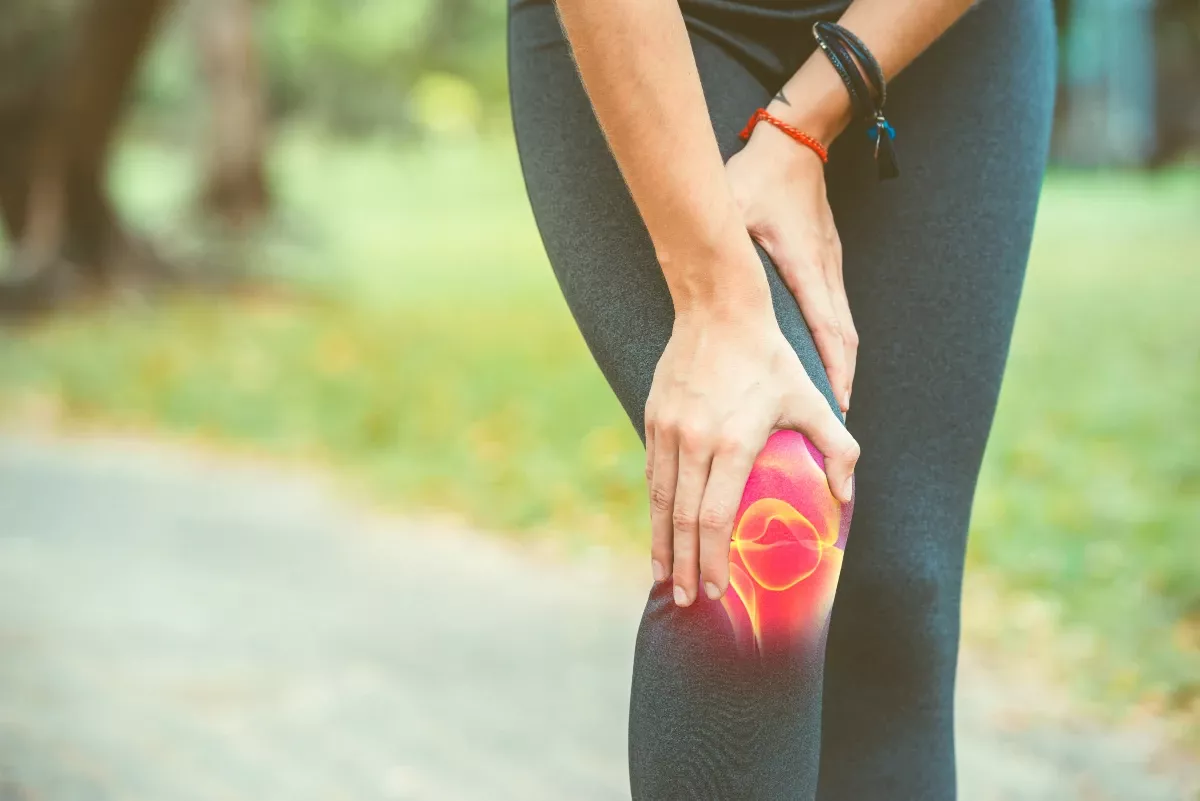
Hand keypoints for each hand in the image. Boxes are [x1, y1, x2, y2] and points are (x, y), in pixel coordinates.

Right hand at [645, 301, 858, 606]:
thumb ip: (837, 449)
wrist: (717, 309)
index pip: (713, 517)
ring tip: (664, 578)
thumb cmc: (770, 357)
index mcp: (732, 442)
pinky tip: (658, 531)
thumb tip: (847, 498)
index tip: (717, 590)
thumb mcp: (812, 399)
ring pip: (659, 501)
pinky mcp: (653, 418)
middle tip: (686, 602)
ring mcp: (668, 430)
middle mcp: (693, 441)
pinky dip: (654, 510)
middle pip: (681, 519)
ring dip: (661, 544)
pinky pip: (652, 474)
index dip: (712, 559)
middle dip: (683, 566)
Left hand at [726, 121, 856, 412]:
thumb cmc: (759, 176)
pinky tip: (823, 362)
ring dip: (840, 364)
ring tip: (832, 402)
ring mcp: (830, 265)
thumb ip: (721, 240)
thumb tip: (693, 265)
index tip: (837, 404)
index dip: (833, 369)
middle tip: (836, 417)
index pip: (827, 329)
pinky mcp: (826, 260)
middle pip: (844, 338)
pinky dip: (834, 342)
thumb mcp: (735, 209)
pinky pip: (835, 310)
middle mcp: (824, 270)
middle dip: (842, 378)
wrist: (795, 141)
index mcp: (804, 265)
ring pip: (843, 327)